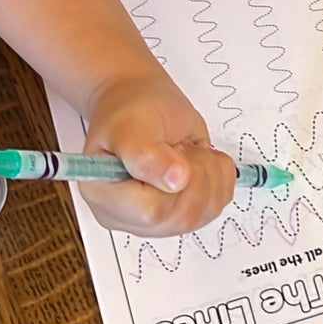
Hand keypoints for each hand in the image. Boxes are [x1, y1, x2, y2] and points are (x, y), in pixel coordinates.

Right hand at [81, 72, 235, 236]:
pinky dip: (219, 177)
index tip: (173, 149)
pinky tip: (198, 160)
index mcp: (103, 195)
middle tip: (179, 145)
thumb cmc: (129, 109)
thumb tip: (176, 181)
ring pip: (202, 214)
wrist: (140, 103)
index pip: (148, 211)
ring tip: (186, 150)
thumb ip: (146, 155)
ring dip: (208, 173)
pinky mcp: (182, 216)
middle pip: (179, 216)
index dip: (170, 181)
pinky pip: (216, 206)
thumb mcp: (130, 124)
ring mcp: (157, 221)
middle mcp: (128, 215)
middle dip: (193, 173)